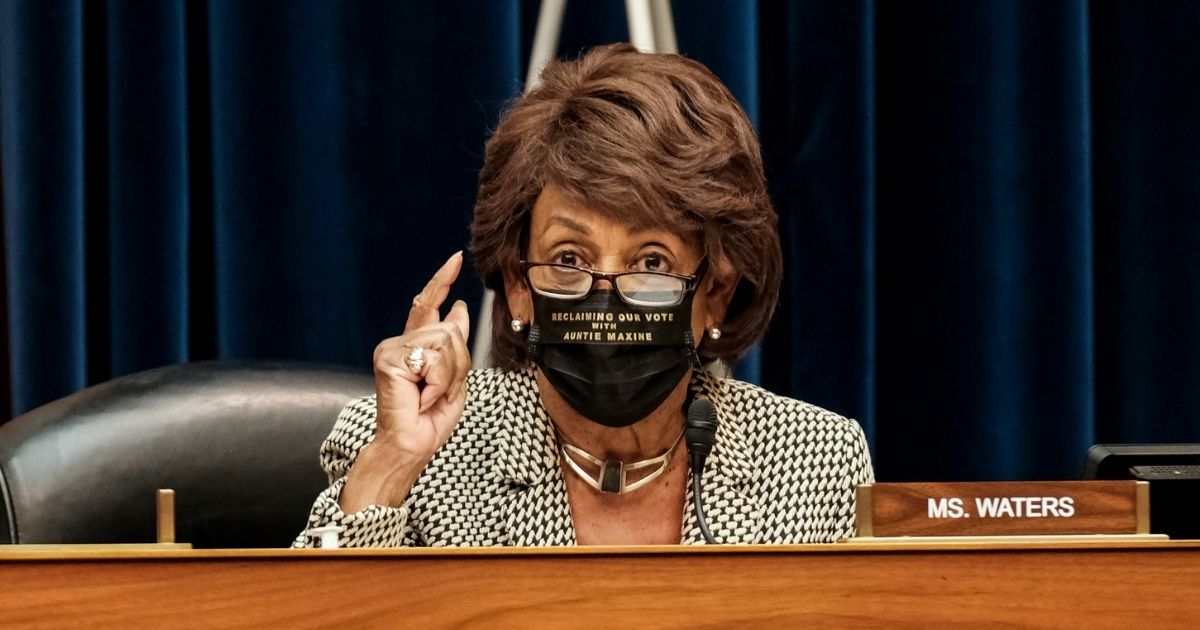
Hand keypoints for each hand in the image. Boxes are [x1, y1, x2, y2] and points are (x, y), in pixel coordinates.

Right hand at [340, 251, 471, 510]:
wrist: (411, 446)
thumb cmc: (429, 419)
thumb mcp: (454, 376)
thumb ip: (455, 344)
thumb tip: (459, 307)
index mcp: (414, 344)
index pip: (428, 304)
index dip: (441, 280)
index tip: (455, 258)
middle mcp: (399, 342)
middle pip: (450, 331)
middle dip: (458, 365)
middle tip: (440, 391)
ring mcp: (391, 349)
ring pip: (446, 343)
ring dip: (449, 376)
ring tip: (430, 395)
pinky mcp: (389, 359)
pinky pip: (434, 360)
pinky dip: (439, 383)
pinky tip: (422, 397)